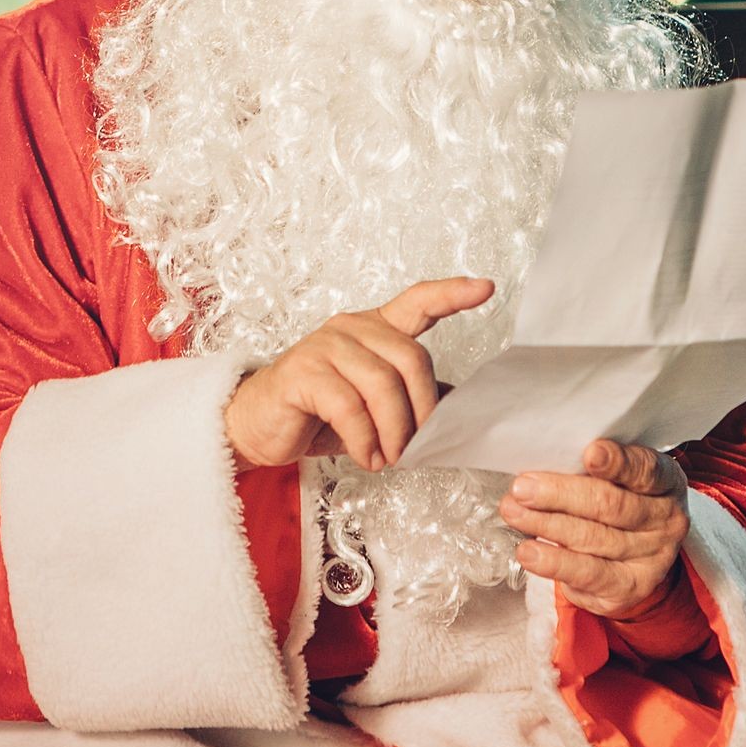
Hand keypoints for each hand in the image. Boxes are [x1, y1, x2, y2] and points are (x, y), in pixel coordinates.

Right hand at [223, 277, 493, 472]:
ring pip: (382, 385)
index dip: (453, 294)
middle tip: (415, 447)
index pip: (418, 301)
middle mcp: (351, 327)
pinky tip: (366, 457)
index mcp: (375, 328)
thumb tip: (459, 408)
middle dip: (422, 410)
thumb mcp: (376, 407)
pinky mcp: (303, 372)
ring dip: (394, 432)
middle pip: (410, 358)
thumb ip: (413, 398)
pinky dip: (365, 440)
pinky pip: (349, 407)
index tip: (485, 288)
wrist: (259, 426)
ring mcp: (324, 345)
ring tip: (388, 458)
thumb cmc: (320, 414)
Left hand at [498, 438, 690, 617]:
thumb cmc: (616, 504)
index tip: (589, 454)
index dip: (618, 462)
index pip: (644, 469)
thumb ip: (588, 470)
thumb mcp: (615, 479)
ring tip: (513, 513)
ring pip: (593, 538)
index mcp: (665, 481)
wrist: (635, 558)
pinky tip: (528, 552)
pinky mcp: (629, 587)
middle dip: (560, 494)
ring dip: (545, 524)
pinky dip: (554, 561)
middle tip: (522, 487)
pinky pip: (587, 574)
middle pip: (610, 504)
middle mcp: (665, 519)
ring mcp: (651, 557)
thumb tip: (539, 469)